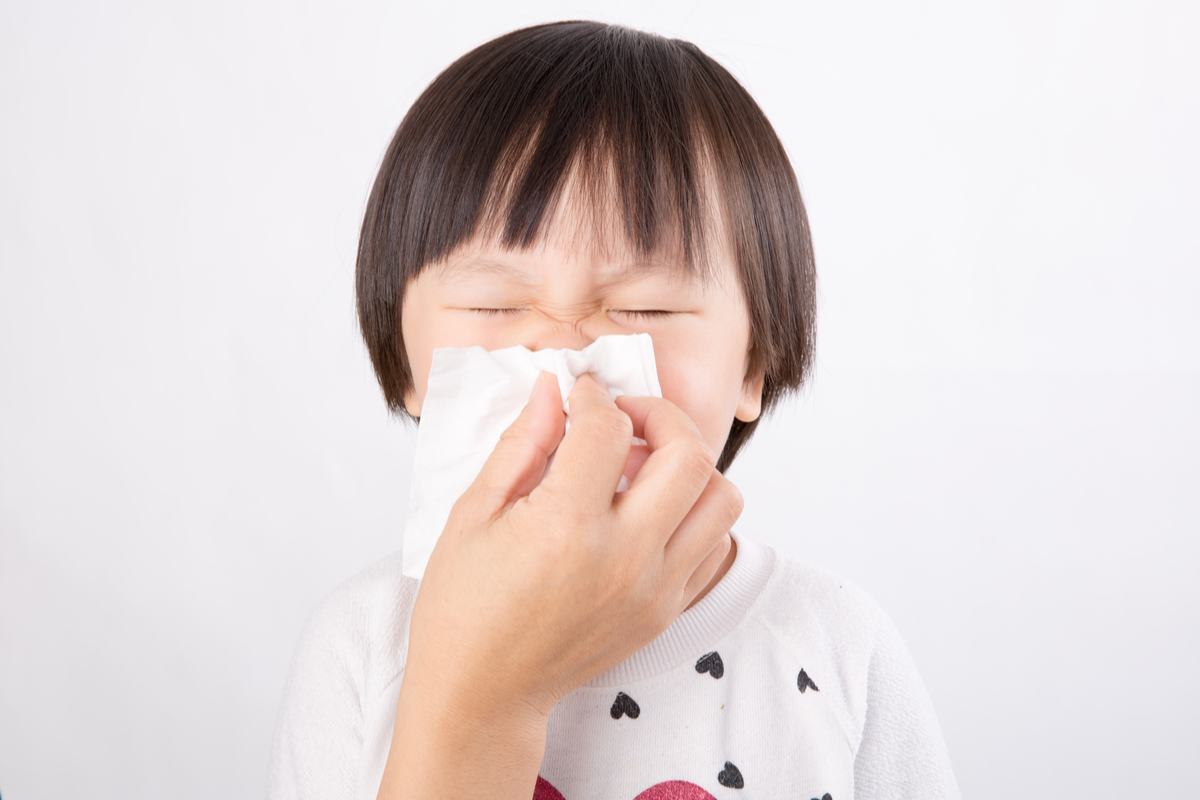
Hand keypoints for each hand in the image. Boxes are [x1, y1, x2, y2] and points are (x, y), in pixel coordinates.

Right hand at [378, 371, 742, 798]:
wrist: (482, 695)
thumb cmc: (464, 608)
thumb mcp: (473, 514)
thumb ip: (521, 444)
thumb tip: (552, 391)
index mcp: (565, 528)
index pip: (608, 430)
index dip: (593, 397)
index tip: (578, 396)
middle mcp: (623, 558)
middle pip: (688, 454)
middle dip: (660, 415)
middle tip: (626, 418)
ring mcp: (653, 589)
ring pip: (721, 498)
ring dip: (689, 466)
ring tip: (643, 466)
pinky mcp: (666, 611)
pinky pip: (715, 544)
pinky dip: (694, 514)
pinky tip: (649, 510)